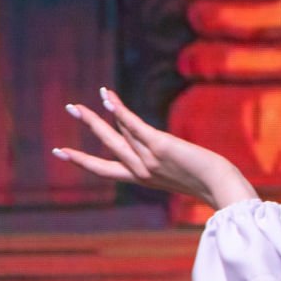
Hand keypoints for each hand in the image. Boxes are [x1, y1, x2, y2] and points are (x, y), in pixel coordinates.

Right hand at [51, 87, 258, 209]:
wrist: (220, 185)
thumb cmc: (205, 180)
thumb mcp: (174, 172)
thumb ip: (157, 158)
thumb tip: (145, 139)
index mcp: (141, 178)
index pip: (103, 169)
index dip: (81, 160)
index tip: (60, 151)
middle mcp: (140, 170)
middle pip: (107, 145)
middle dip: (89, 125)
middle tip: (70, 107)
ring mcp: (148, 159)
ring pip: (119, 132)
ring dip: (104, 112)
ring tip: (95, 96)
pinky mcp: (160, 146)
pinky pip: (134, 125)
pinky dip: (119, 111)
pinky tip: (107, 98)